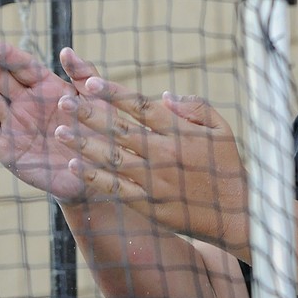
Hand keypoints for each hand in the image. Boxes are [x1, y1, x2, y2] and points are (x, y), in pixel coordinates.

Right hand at [0, 36, 101, 202]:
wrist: (95, 178)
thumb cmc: (100, 139)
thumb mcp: (99, 105)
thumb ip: (84, 75)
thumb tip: (66, 50)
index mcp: (47, 88)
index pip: (22, 65)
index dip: (5, 54)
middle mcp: (27, 102)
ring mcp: (14, 123)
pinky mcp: (5, 146)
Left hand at [55, 76, 248, 252]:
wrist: (238, 214)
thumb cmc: (228, 167)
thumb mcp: (222, 129)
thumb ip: (195, 107)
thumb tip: (164, 95)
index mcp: (180, 132)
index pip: (141, 106)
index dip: (114, 93)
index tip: (89, 82)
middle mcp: (164, 154)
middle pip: (120, 129)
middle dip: (89, 114)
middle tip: (63, 101)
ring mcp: (155, 181)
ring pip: (112, 158)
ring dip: (84, 144)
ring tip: (60, 132)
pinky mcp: (150, 204)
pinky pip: (116, 188)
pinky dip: (94, 177)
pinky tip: (74, 166)